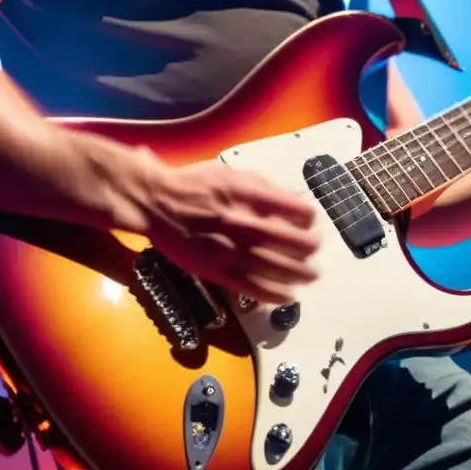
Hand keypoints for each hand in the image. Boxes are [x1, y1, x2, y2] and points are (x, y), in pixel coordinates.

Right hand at [139, 156, 320, 304]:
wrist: (155, 203)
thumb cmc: (193, 186)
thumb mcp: (231, 174)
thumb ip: (263, 187)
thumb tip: (294, 198)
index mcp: (247, 195)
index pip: (294, 209)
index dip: (309, 218)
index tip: (311, 222)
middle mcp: (241, 222)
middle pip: (290, 240)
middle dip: (310, 247)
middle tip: (316, 250)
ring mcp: (228, 249)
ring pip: (275, 266)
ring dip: (299, 273)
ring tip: (312, 276)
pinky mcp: (216, 270)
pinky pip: (251, 286)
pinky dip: (273, 293)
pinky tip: (287, 295)